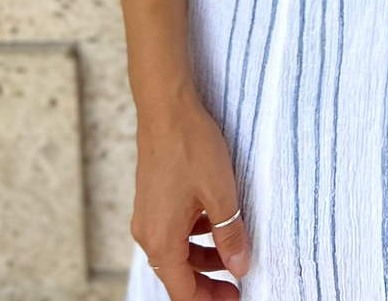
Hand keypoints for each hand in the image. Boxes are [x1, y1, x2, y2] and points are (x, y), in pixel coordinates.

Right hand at [132, 89, 250, 296]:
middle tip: (237, 281)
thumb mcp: (220, 194)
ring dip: (203, 256)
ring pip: (176, 250)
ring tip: (232, 249)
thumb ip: (231, 236)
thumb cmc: (190, 146)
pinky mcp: (151, 198)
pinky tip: (214, 220)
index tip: (235, 297)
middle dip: (208, 281)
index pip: (183, 292)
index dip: (209, 300)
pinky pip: (172, 229)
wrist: (166, 106)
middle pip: (178, 274)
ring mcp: (147, 214)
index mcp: (161, 240)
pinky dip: (194, 234)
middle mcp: (148, 232)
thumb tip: (240, 267)